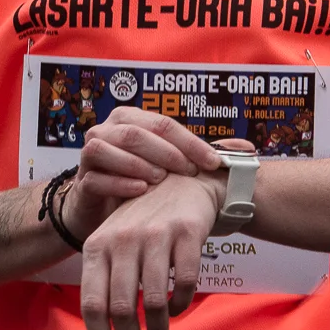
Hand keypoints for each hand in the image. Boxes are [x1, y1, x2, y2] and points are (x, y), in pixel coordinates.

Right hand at [74, 107, 222, 220]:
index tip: (213, 162)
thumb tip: (248, 149)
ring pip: (109, 148)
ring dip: (139, 163)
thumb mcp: (172, 167)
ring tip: (162, 180)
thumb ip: (202, 156)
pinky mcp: (81, 180)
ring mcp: (90, 154)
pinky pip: (96, 176)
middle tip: (189, 172)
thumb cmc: (143, 183)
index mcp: (131, 119)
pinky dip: (120, 182)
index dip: (190, 141)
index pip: (163, 123)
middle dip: (167, 151)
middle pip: (136, 132)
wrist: (102, 211)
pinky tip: (141, 191)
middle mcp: (107, 130)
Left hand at [79, 173, 222, 329]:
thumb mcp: (113, 240)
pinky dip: (180, 304)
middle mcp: (123, 239)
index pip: (92, 302)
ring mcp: (155, 235)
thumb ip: (104, 277)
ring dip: (157, 329)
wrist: (184, 179)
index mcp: (98, 244)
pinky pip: (183, 283)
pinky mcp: (187, 232)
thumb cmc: (143, 219)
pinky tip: (177, 310)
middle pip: (121, 308)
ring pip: (153, 300)